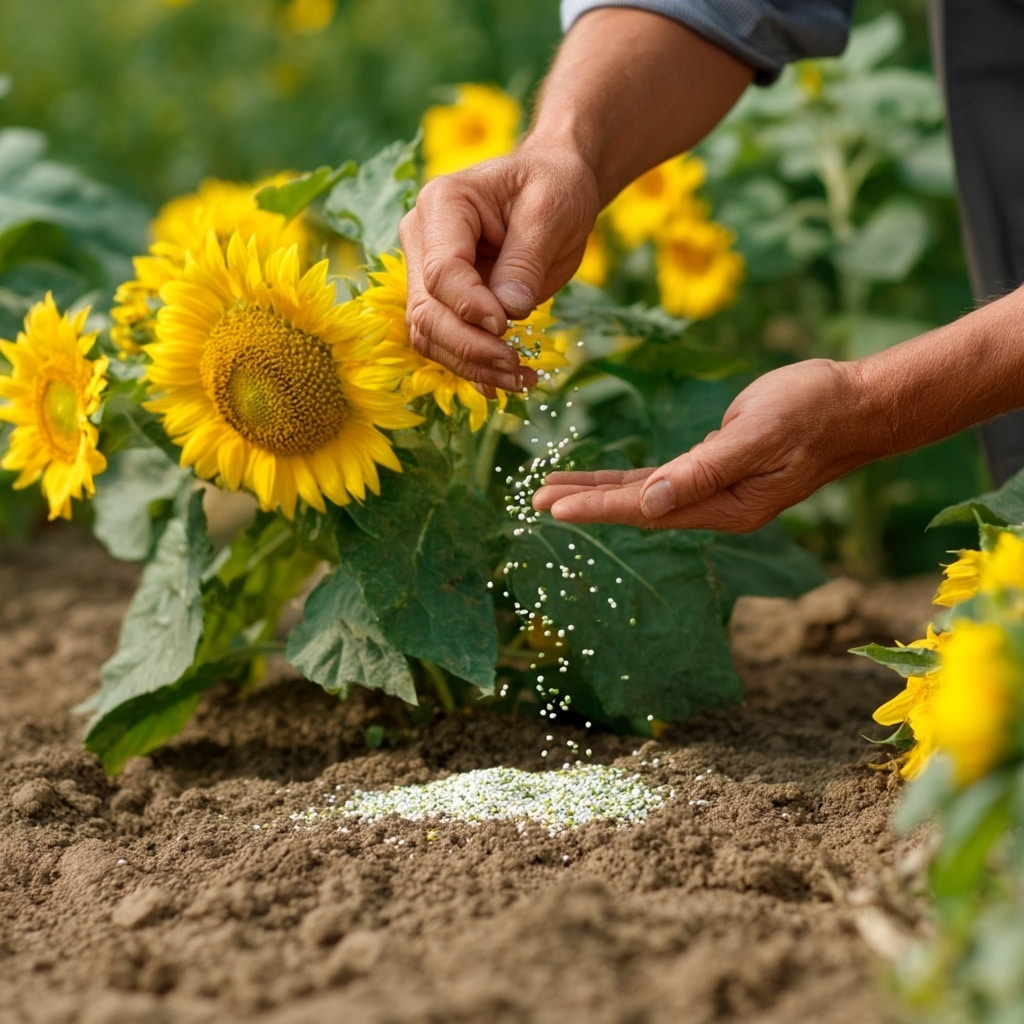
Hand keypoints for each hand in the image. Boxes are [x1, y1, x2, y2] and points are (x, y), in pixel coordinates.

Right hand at [398, 147, 599, 392]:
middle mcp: (422, 239)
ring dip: (472, 366)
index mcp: (442, 204)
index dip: (470, 307)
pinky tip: (507, 382)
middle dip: (469, 347)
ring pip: (431, 335)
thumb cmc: (553, 187)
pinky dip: (475, 368)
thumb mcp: (551, 211)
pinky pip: (446, 344)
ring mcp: (427, 273)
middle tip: (515, 366)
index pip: (441, 272)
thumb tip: (509, 310)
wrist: (553, 188)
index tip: (506, 326)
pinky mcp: (444, 302)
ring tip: (521, 379)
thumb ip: (526, 260)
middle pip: (427, 311)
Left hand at [532, 359, 881, 531]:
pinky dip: (629, 479)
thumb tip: (651, 504)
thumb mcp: (757, 436)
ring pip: (645, 493)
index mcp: (725, 505)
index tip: (551, 508)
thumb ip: (704, 470)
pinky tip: (604, 481)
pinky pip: (662, 477)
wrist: (854, 402)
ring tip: (552, 489)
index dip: (596, 508)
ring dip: (600, 491)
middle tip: (535, 500)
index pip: (645, 510)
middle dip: (586, 503)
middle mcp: (716, 505)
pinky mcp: (717, 467)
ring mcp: (716, 489)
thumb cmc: (812, 412)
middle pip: (637, 507)